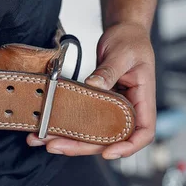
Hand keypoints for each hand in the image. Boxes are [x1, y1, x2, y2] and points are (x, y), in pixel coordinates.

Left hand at [27, 22, 156, 158]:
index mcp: (143, 99)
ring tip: (42, 140)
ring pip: (92, 133)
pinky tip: (45, 128)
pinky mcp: (97, 105)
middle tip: (55, 146)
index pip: (143, 132)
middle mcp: (128, 109)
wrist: (123, 33)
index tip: (108, 152)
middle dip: (82, 146)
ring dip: (68, 139)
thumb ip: (109, 70)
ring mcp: (111, 109)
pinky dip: (65, 126)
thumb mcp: (122, 53)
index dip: (127, 147)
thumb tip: (94, 85)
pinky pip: (82, 120)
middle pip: (109, 139)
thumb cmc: (130, 41)